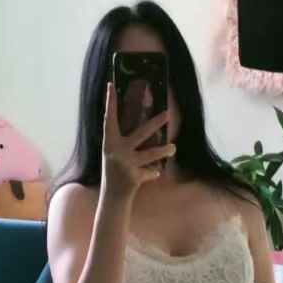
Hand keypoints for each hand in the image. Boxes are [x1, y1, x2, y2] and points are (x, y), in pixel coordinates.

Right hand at [101, 82, 174, 200]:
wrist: (113, 197)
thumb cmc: (114, 171)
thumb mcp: (114, 153)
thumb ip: (123, 140)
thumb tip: (142, 123)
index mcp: (109, 143)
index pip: (109, 119)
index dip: (110, 102)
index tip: (110, 85)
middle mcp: (116, 151)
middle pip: (140, 133)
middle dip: (155, 123)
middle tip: (168, 113)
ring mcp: (126, 164)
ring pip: (150, 154)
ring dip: (163, 151)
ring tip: (173, 147)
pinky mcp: (135, 177)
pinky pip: (150, 172)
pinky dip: (152, 174)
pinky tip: (153, 175)